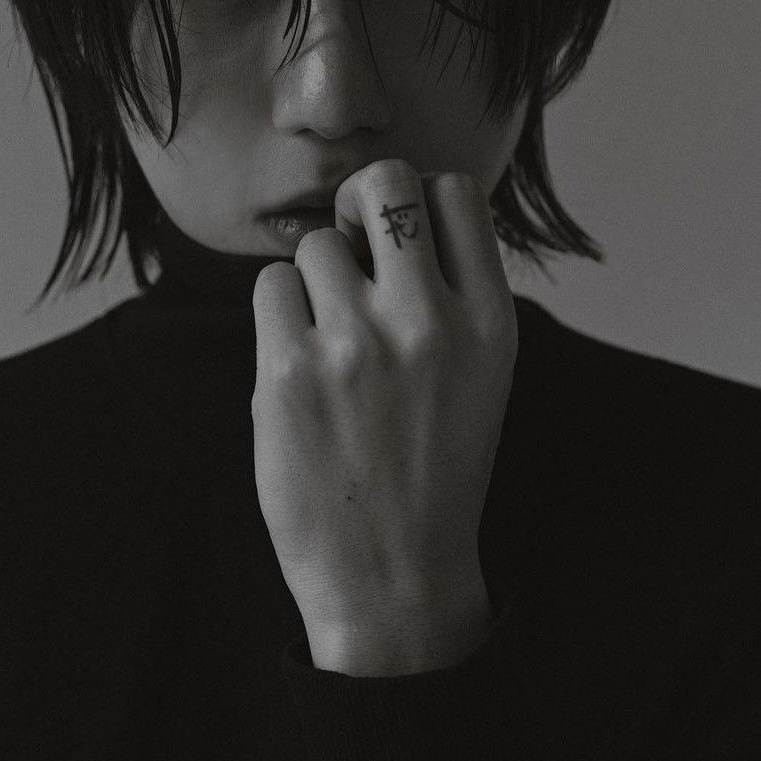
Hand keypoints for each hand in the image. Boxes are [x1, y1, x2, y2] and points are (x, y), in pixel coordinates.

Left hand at [250, 158, 516, 657]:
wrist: (394, 578)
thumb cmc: (434, 468)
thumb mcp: (482, 375)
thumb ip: (453, 292)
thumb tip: (387, 209)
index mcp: (489, 323)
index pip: (454, 191)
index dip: (418, 197)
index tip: (396, 235)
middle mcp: (429, 323)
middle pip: (383, 183)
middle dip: (358, 201)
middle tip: (350, 245)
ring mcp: (357, 346)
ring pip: (316, 244)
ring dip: (315, 278)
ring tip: (330, 339)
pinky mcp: (289, 374)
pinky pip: (271, 286)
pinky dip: (279, 313)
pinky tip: (299, 363)